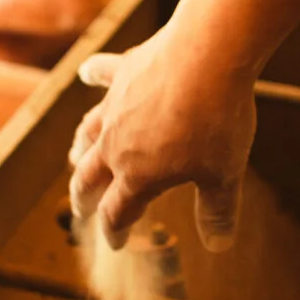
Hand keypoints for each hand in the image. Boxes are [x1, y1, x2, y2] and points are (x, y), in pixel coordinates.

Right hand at [68, 20, 256, 251]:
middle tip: (81, 207)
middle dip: (83, 197)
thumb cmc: (217, 119)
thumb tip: (218, 245)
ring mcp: (115, 106)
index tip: (117, 243)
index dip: (114, 232)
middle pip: (88, 177)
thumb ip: (217, 211)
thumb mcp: (224, 174)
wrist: (208, 55)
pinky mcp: (123, 71)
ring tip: (75, 156)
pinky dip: (93, 74)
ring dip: (79, 148)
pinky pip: (101, 74)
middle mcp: (115, 144)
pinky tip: (87, 72)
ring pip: (87, 133)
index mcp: (137, 176)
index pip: (116, 213)